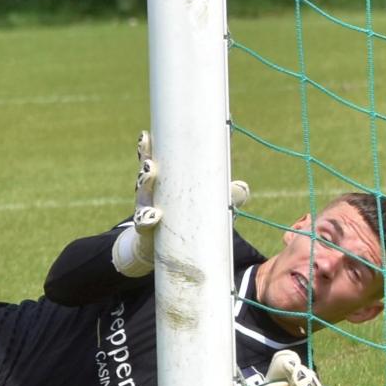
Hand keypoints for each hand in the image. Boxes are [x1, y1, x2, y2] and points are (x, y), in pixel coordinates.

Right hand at [109, 131, 249, 276]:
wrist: (161, 250)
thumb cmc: (184, 220)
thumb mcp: (205, 204)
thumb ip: (226, 196)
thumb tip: (244, 187)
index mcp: (160, 181)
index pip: (153, 160)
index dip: (148, 148)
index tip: (146, 135)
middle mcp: (148, 192)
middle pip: (145, 172)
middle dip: (146, 161)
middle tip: (152, 156)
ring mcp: (144, 209)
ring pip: (142, 193)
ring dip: (144, 182)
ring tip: (149, 174)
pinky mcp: (145, 230)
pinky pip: (144, 223)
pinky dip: (148, 219)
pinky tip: (154, 215)